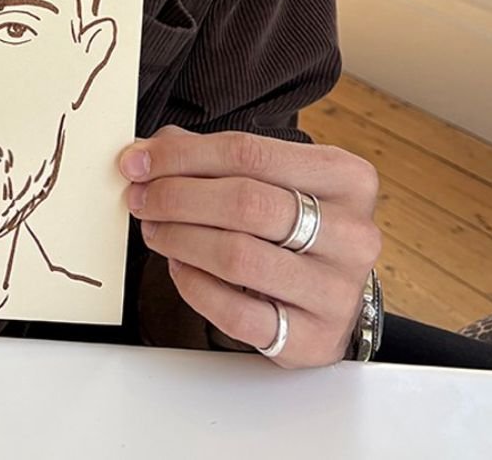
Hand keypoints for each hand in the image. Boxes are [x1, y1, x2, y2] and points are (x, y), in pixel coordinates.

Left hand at [121, 125, 380, 367]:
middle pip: (245, 203)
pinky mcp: (312, 339)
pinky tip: (179, 266)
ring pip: (238, 257)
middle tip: (141, 198)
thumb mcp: (271, 177)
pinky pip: (235, 313)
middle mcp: (352, 234)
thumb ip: (210, 157)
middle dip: (177, 197)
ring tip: (155, 230)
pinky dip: (195, 286)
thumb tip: (145, 154)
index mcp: (345, 178)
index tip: (138, 161)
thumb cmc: (296, 226)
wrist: (332, 294)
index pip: (249, 151)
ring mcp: (336, 291)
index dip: (182, 155)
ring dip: (180, 239)